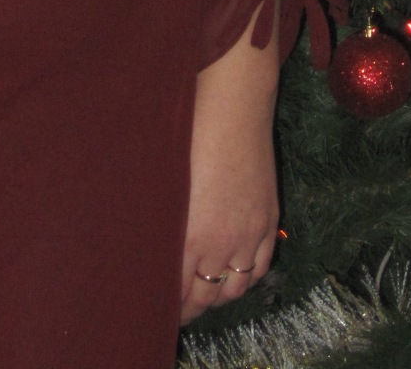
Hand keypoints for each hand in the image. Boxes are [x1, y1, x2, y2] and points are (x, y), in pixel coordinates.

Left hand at [179, 11, 281, 323]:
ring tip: (201, 292)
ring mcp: (250, 235)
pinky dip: (245, 279)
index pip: (179, 293)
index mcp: (189, 238)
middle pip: (206, 296)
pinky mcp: (268, 220)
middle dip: (189, 305)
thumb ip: (158, 222)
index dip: (166, 305)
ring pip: (234, 288)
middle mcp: (222, 245)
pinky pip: (260, 268)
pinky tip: (231, 277)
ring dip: (217, 294)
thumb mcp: (163, 183)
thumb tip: (142, 246)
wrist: (233, 105)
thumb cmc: (187, 134)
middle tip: (172, 305)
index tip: (152, 305)